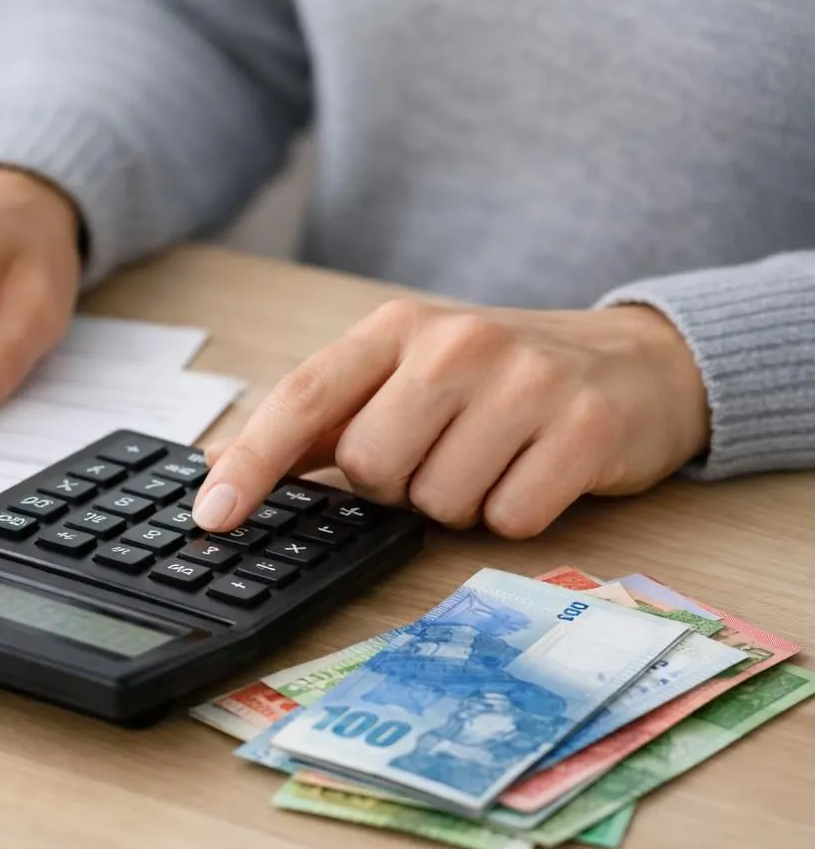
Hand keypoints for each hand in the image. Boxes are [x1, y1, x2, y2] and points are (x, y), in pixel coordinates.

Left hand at [192, 300, 710, 538]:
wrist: (635, 363)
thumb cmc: (497, 380)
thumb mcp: (406, 374)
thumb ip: (321, 419)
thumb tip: (219, 464)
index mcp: (397, 327)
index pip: (304, 398)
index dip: (252, 461)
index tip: (213, 514)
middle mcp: (456, 344)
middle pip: (369, 466)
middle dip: (395, 484)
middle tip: (439, 453)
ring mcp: (525, 383)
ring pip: (437, 503)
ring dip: (457, 503)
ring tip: (491, 458)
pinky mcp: (584, 430)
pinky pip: (508, 520)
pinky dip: (513, 515)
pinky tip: (535, 473)